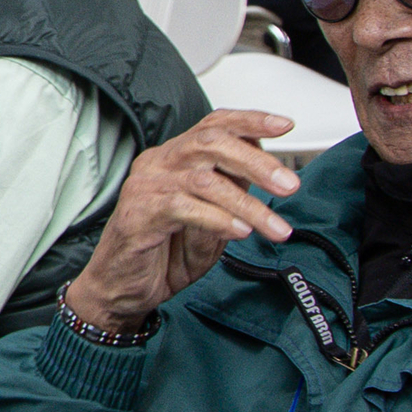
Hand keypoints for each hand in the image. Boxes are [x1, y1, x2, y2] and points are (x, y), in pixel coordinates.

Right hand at [62, 110, 301, 331]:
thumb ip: (233, 197)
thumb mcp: (213, 223)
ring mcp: (146, 186)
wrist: (122, 289)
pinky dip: (219, 220)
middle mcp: (158, 164)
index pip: (214, 125)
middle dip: (257, 162)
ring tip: (275, 227)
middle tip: (288, 185)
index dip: (250, 121)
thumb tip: (264, 177)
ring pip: (205, 180)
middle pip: (211, 143)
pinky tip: (240, 232)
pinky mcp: (139, 213)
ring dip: (248, 204)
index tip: (283, 125)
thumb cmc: (163, 254)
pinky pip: (185, 208)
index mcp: (175, 158)